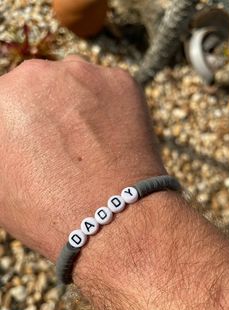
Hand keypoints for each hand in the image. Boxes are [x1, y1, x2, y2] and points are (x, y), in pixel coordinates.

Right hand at [0, 56, 164, 259]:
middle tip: (59, 148)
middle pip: (36, 89)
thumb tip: (14, 140)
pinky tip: (110, 141)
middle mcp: (34, 74)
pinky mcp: (120, 81)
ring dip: (75, 107)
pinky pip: (107, 90)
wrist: (111, 222)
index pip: (5, 106)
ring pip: (73, 85)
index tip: (31, 146)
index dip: (17, 130)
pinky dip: (108, 110)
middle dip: (43, 113)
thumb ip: (3, 146)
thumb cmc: (45, 212)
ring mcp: (81, 72)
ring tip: (88, 147)